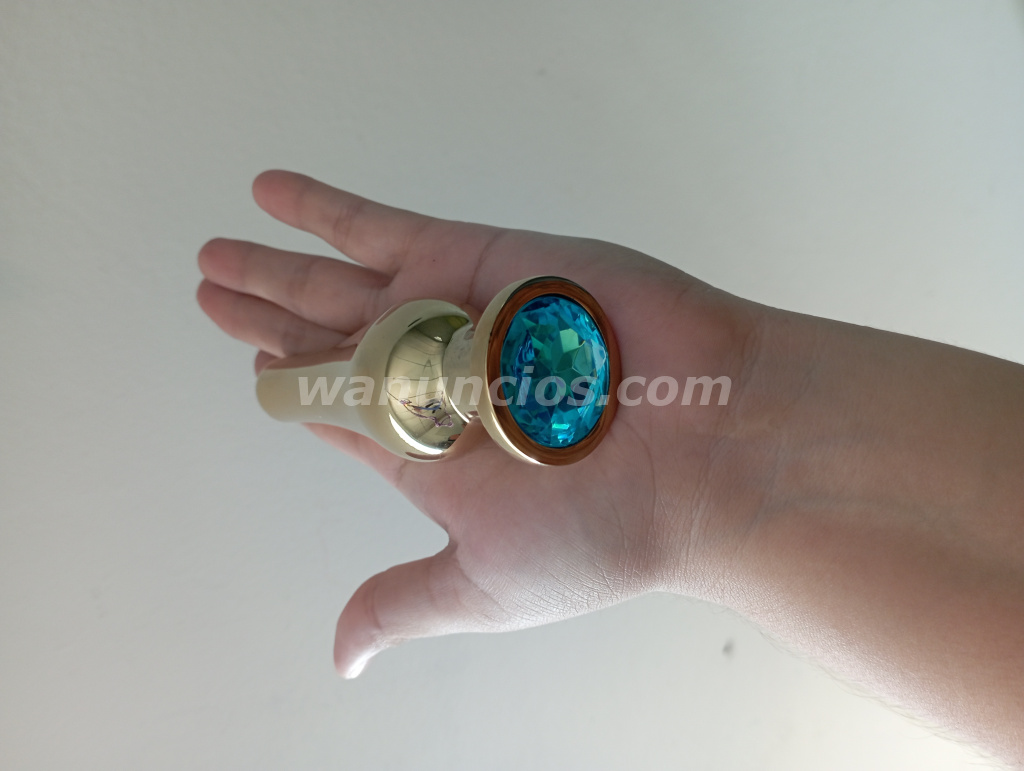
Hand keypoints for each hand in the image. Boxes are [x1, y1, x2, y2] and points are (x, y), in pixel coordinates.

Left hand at [197, 170, 761, 677]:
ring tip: (218, 257)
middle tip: (214, 295)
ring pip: (339, 285)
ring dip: (275, 268)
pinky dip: (324, 212)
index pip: (337, 413)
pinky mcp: (480, 257)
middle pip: (326, 342)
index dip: (286, 388)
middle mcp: (436, 376)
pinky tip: (269, 196)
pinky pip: (385, 228)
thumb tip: (344, 657)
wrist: (710, 443)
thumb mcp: (485, 583)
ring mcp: (454, 313)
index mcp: (430, 451)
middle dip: (266, 319)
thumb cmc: (609, 526)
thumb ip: (404, 601)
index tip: (251, 366)